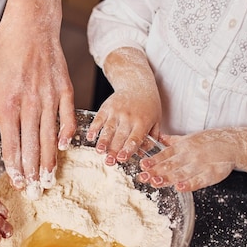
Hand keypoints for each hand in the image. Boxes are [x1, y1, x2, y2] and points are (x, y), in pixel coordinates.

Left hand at [0, 0, 75, 199]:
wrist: (31, 24)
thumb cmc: (2, 47)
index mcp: (7, 102)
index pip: (11, 142)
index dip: (14, 166)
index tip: (17, 183)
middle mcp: (29, 103)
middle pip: (32, 145)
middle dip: (32, 171)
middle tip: (34, 192)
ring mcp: (49, 97)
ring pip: (50, 136)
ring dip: (49, 160)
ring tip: (48, 179)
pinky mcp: (65, 89)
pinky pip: (67, 117)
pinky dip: (66, 133)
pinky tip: (64, 148)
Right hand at [87, 48, 161, 165]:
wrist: (137, 84)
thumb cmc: (148, 105)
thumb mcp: (156, 120)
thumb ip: (151, 138)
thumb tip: (143, 155)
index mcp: (143, 122)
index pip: (134, 138)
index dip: (128, 149)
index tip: (122, 159)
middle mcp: (129, 117)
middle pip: (120, 136)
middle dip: (114, 150)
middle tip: (109, 161)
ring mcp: (117, 112)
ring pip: (108, 129)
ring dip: (103, 141)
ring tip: (99, 151)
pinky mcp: (107, 107)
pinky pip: (99, 119)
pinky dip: (93, 128)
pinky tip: (90, 137)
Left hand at [138, 131, 238, 191]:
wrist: (233, 144)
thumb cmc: (209, 141)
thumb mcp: (189, 138)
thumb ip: (172, 141)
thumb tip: (158, 138)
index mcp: (183, 146)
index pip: (165, 154)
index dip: (153, 160)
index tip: (142, 165)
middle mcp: (190, 155)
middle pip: (170, 164)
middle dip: (155, 171)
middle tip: (143, 177)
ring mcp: (200, 165)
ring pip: (181, 173)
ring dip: (168, 178)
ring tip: (155, 182)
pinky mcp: (211, 174)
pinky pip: (199, 180)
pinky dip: (189, 184)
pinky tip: (179, 188)